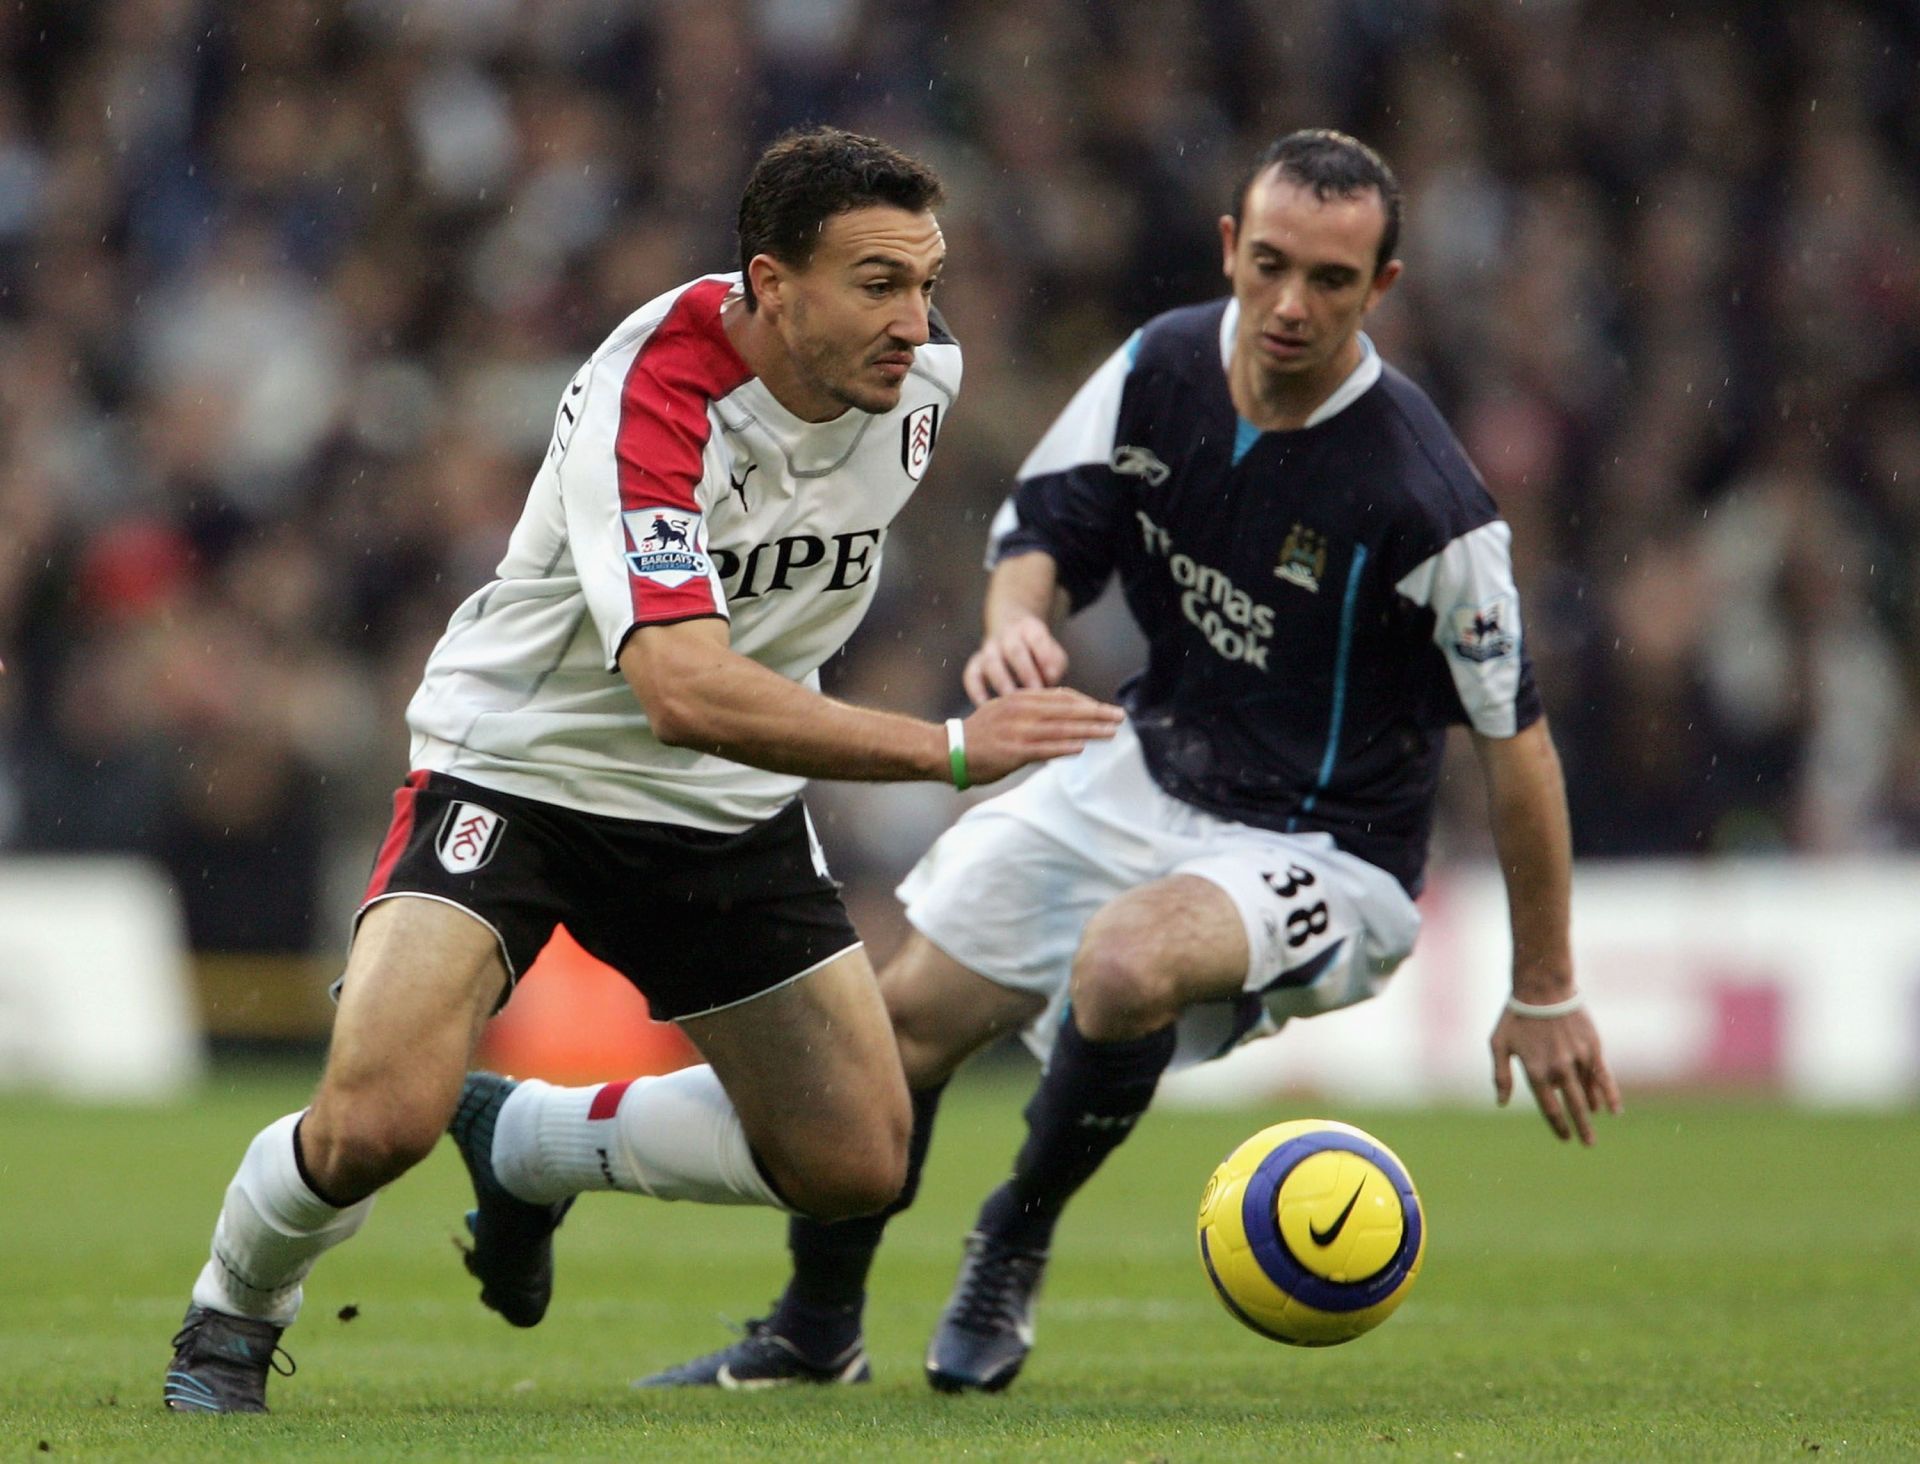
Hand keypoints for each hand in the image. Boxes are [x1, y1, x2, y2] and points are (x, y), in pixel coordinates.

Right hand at [959, 687, 1122, 784]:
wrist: (950, 750)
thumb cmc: (980, 735)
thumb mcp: (1005, 711)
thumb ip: (1031, 711)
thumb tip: (1061, 718)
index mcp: (1021, 698)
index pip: (1061, 697)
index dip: (1086, 703)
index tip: (1104, 709)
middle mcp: (1022, 710)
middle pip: (1067, 710)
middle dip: (1097, 714)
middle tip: (1120, 717)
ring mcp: (1018, 730)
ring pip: (1061, 729)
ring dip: (1089, 731)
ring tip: (1110, 733)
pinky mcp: (1013, 751)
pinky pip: (1044, 748)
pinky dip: (1064, 747)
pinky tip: (1081, 748)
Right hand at [962, 614, 1068, 704]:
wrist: (1011, 636)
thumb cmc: (1039, 655)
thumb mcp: (1053, 654)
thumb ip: (1054, 664)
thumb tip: (1049, 679)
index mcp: (1029, 629)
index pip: (1037, 638)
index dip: (1045, 656)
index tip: (1052, 676)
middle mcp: (1007, 636)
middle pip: (1014, 650)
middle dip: (1025, 672)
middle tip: (1035, 692)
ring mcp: (988, 649)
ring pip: (991, 662)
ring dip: (1002, 682)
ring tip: (1011, 702)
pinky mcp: (975, 663)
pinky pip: (971, 675)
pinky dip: (976, 691)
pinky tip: (985, 707)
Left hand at [1491, 1004, 1621, 1145]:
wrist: (1542, 988)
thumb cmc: (1516, 1016)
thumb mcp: (1498, 1044)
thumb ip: (1501, 1076)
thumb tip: (1500, 1104)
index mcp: (1535, 1071)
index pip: (1550, 1108)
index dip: (1558, 1126)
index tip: (1564, 1137)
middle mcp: (1557, 1068)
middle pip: (1573, 1106)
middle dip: (1581, 1127)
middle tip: (1588, 1144)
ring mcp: (1577, 1059)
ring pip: (1588, 1092)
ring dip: (1592, 1111)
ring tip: (1593, 1127)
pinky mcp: (1592, 1048)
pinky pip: (1604, 1077)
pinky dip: (1610, 1094)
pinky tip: (1614, 1110)